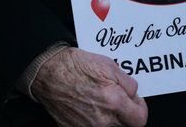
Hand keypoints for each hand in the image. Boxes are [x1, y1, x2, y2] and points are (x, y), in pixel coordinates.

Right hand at [32, 48, 146, 126]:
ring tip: (101, 103)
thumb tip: (134, 94)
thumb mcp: (107, 64)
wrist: (46, 72)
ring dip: (110, 119)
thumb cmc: (73, 66)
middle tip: (116, 100)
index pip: (140, 119)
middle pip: (125, 126)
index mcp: (114, 102)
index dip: (139, 108)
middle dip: (125, 114)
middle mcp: (102, 120)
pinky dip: (93, 122)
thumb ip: (128, 83)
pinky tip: (87, 108)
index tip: (134, 101)